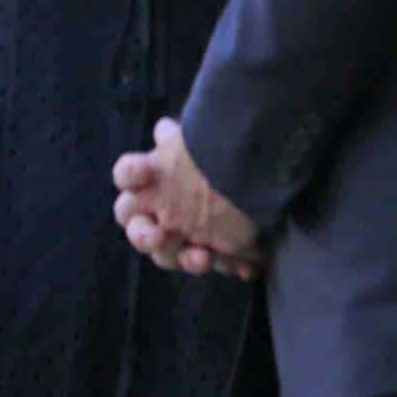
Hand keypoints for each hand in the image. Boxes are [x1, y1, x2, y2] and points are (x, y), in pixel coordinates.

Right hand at [113, 118, 263, 279]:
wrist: (270, 176)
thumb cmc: (228, 157)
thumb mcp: (201, 142)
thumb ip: (174, 139)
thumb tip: (163, 128)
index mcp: (155, 178)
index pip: (126, 176)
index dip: (130, 173)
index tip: (144, 169)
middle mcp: (164, 209)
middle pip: (136, 227)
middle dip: (143, 235)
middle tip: (157, 235)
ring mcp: (188, 235)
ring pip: (166, 255)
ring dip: (181, 257)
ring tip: (201, 257)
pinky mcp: (216, 253)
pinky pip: (213, 267)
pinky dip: (226, 265)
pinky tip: (244, 267)